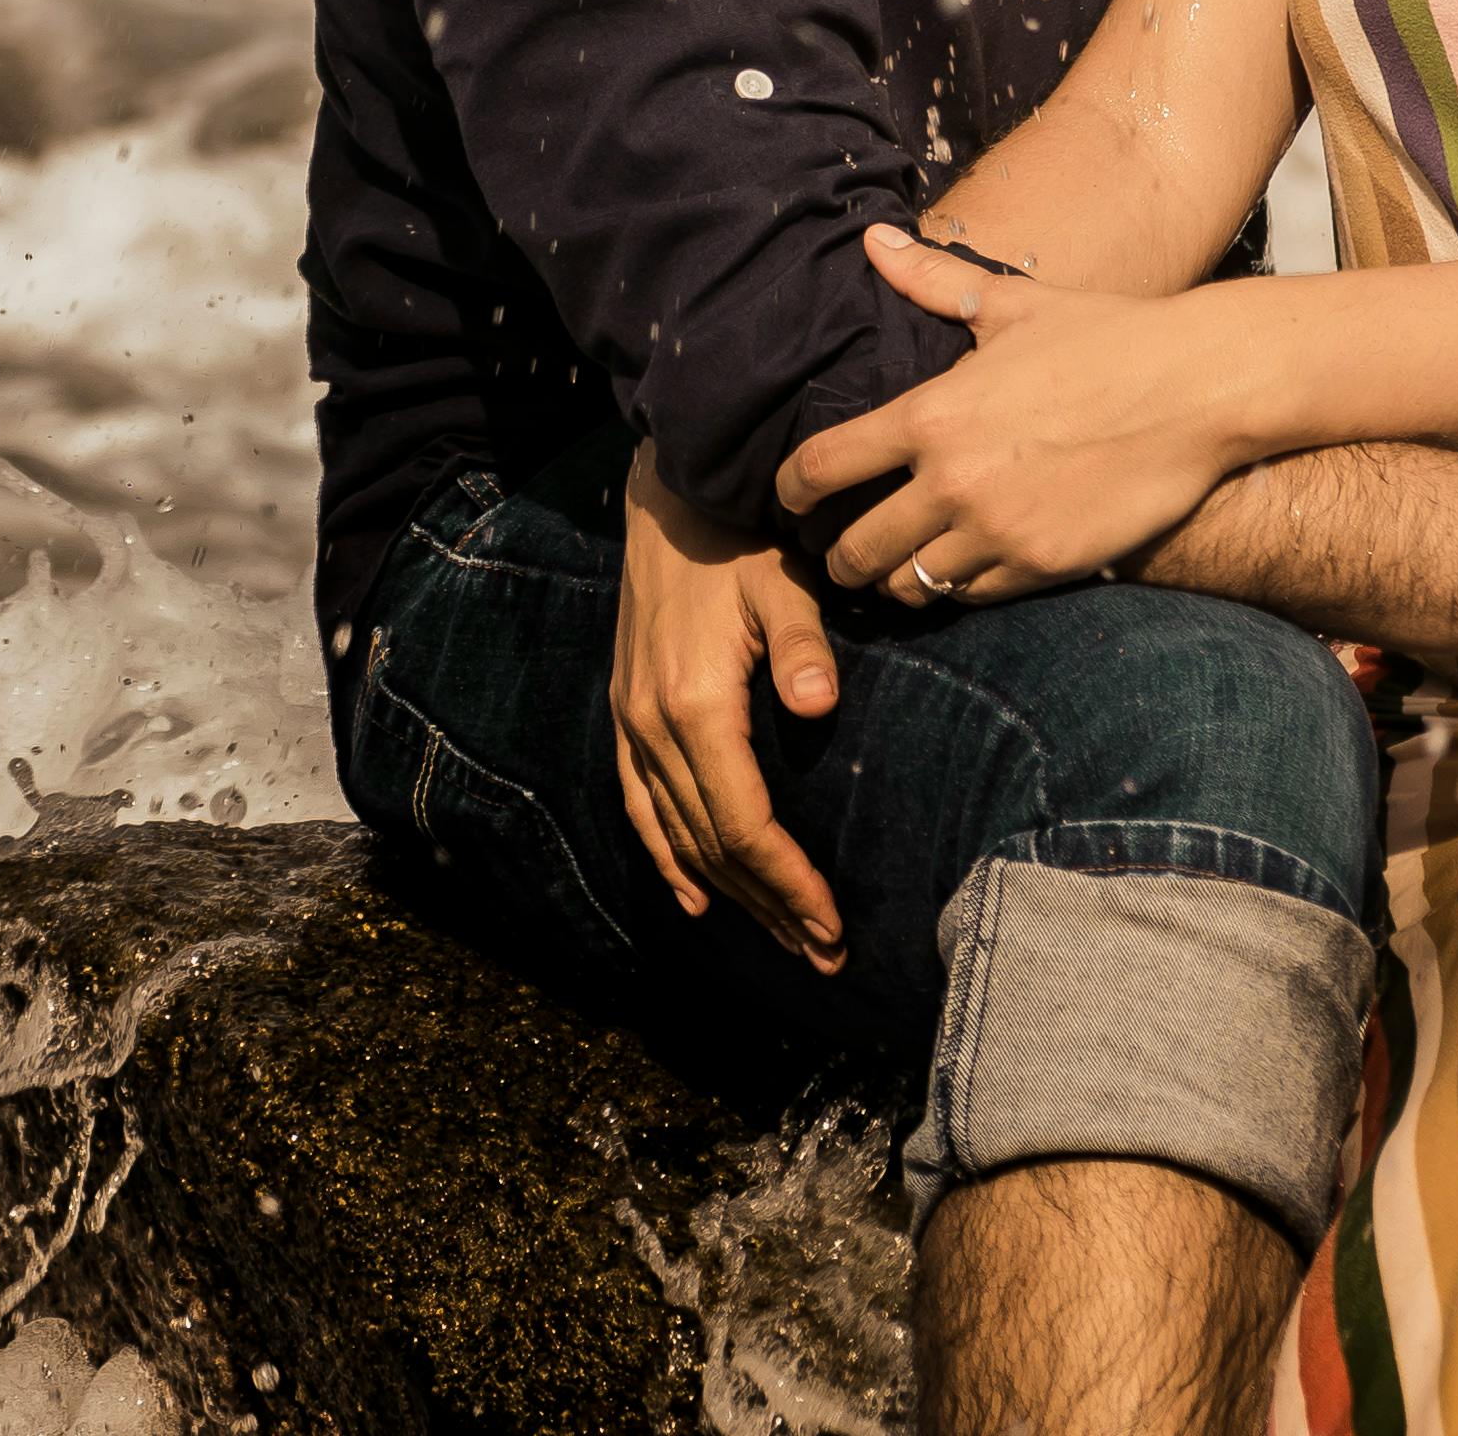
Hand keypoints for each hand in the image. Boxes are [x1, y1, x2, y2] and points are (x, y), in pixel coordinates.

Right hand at [609, 454, 845, 972]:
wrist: (670, 504)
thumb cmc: (740, 543)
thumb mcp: (783, 583)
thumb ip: (802, 647)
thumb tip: (818, 706)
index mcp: (696, 708)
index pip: (745, 824)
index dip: (788, 882)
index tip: (831, 924)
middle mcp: (654, 729)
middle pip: (713, 846)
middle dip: (770, 905)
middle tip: (825, 954)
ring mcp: (633, 726)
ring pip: (678, 836)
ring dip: (729, 895)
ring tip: (782, 938)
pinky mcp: (627, 716)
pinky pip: (640, 805)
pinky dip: (666, 858)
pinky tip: (694, 899)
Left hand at [781, 226, 1248, 602]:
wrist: (1200, 387)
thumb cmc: (1108, 336)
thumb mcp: (1014, 304)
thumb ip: (934, 283)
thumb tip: (874, 242)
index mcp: (933, 412)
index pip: (823, 466)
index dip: (789, 491)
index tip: (787, 502)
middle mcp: (953, 479)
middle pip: (853, 547)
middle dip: (836, 555)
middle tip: (838, 552)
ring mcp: (997, 530)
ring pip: (907, 585)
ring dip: (894, 580)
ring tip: (896, 569)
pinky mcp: (1042, 566)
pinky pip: (971, 598)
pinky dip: (956, 590)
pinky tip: (961, 572)